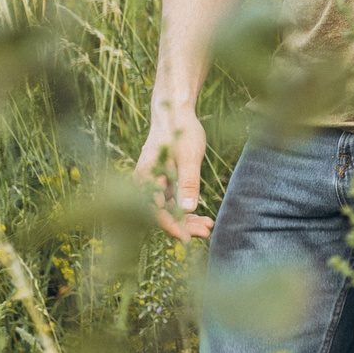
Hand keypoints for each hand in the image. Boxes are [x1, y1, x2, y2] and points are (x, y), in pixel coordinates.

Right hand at [137, 105, 214, 241]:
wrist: (175, 114)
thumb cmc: (181, 131)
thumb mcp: (189, 156)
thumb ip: (188, 182)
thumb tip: (187, 210)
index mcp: (145, 178)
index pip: (155, 211)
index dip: (172, 227)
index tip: (189, 239)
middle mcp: (144, 184)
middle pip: (161, 214)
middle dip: (184, 226)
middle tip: (207, 233)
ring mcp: (153, 185)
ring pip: (168, 210)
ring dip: (186, 220)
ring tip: (209, 227)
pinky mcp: (162, 183)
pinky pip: (172, 203)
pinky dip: (186, 210)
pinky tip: (203, 217)